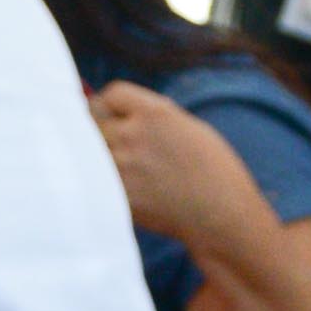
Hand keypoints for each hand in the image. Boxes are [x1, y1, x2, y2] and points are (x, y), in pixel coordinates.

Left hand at [89, 81, 273, 256]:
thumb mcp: (188, 127)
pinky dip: (101, 182)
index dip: (112, 105)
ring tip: (120, 167)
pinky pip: (96, 180)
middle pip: (93, 120)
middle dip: (101, 128)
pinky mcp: (117, 197)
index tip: (116, 116)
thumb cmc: (212, 171)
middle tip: (113, 143)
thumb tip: (122, 113)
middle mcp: (133, 135)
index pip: (112, 94)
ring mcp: (122, 167)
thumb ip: (153, 117)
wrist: (221, 216)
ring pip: (89, 151)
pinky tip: (119, 189)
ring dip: (97, 155)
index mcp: (154, 113)